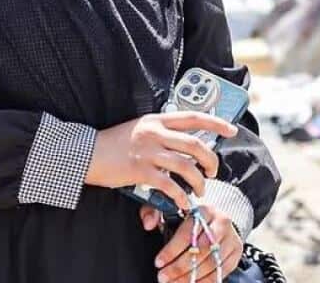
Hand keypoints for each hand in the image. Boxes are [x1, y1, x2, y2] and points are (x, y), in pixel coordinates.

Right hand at [84, 112, 236, 212]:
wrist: (88, 153)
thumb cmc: (114, 143)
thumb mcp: (139, 129)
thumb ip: (161, 133)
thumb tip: (185, 144)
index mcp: (157, 120)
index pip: (193, 117)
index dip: (216, 122)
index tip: (231, 129)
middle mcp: (155, 133)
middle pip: (196, 144)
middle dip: (211, 160)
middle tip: (213, 171)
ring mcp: (148, 152)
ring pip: (186, 166)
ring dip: (199, 181)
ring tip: (200, 190)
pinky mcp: (140, 171)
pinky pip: (170, 185)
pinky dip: (181, 196)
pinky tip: (183, 202)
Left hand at [149, 204, 243, 282]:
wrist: (220, 220)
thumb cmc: (193, 218)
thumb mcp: (175, 211)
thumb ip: (156, 212)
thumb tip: (148, 223)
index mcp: (204, 211)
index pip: (187, 232)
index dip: (172, 249)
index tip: (159, 262)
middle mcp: (221, 223)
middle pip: (200, 250)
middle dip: (179, 267)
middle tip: (163, 276)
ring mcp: (231, 239)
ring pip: (210, 263)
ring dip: (190, 277)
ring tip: (173, 282)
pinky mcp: (236, 253)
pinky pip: (220, 272)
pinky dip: (204, 281)